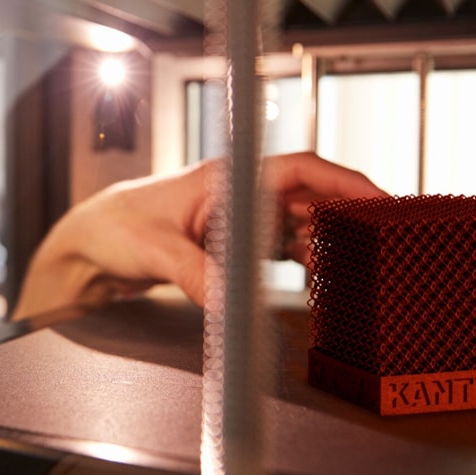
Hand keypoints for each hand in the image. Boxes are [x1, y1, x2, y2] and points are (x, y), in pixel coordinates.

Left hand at [12, 151, 387, 318]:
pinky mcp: (236, 248)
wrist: (90, 245)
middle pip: (313, 201)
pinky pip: (284, 254)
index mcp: (229, 178)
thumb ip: (199, 276)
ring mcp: (242, 221)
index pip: (301, 169)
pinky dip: (307, 268)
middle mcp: (243, 195)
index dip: (347, 183)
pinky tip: (323, 285)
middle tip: (385, 247)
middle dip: (350, 221)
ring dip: (330, 249)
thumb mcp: (158, 251)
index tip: (382, 202)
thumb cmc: (116, 226)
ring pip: (304, 230)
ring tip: (358, 272)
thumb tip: (233, 305)